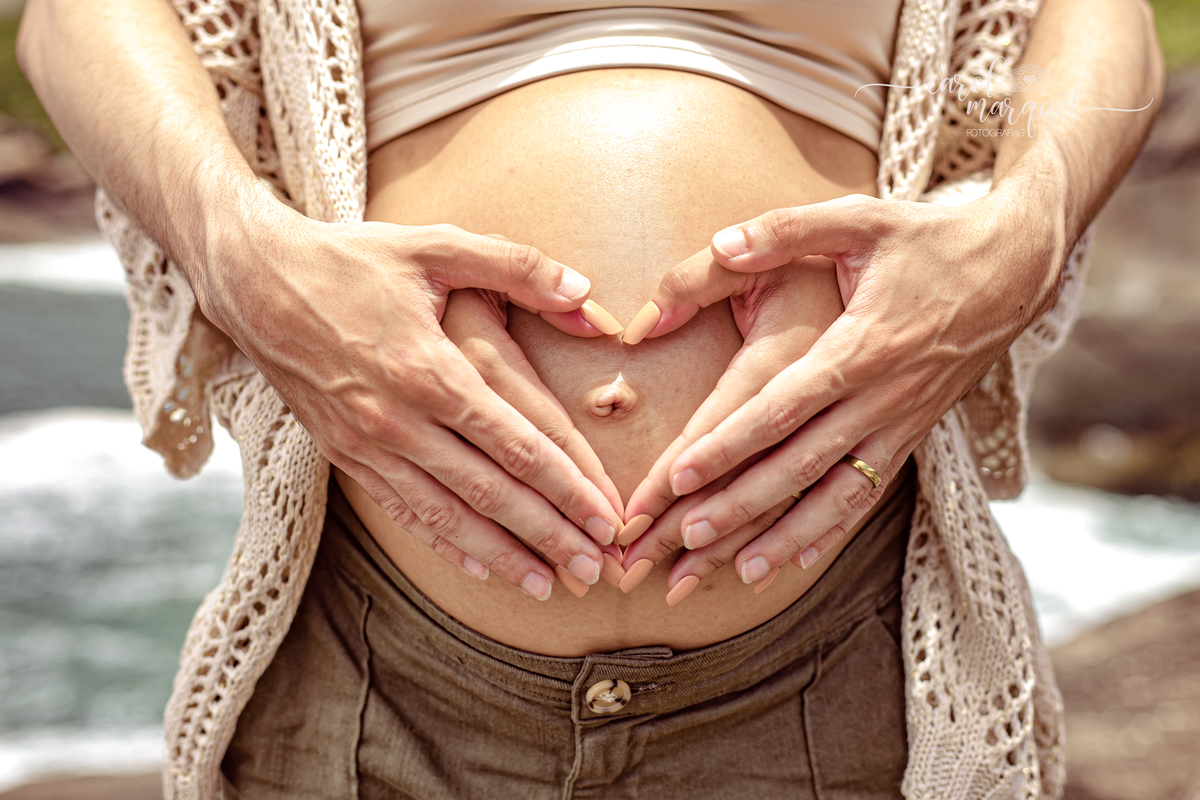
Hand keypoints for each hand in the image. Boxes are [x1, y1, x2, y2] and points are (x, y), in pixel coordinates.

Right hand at [196, 190, 625, 599]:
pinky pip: (402, 512)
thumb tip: (588, 293)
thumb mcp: (434, 246)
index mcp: (429, 369)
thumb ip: (517, 267)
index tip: (608, 520)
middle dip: (549, 536)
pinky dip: (445, 545)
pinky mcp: (343, 456)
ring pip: (447, 517)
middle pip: (490, 494)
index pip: (517, 445)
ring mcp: (367, 444)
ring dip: (502, 556)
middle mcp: (398, 419)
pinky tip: (481, 568)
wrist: (254, 280)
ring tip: (549, 586)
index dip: (569, 488)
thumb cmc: (350, 260)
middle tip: (596, 571)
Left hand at [621, 190, 1061, 584]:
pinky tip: (798, 561)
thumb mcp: (861, 218)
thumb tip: (721, 240)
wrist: (1016, 269)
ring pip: (835, 494)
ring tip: (737, 571)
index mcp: (860, 346)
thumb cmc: (930, 241)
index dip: (730, 444)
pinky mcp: (913, 436)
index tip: (679, 477)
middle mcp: (882, 397)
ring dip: (785, 537)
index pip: (782, 407)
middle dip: (740, 506)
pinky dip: (832, 531)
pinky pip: (868, 494)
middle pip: (800, 464)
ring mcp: (901, 423)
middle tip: (683, 538)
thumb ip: (787, 229)